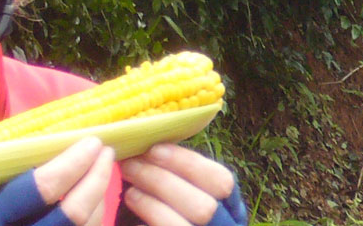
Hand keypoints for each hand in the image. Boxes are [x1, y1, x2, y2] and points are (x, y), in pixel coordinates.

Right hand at [0, 136, 115, 225]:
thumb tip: (36, 128)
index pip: (41, 189)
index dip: (73, 164)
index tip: (91, 142)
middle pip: (71, 214)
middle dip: (96, 179)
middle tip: (106, 151)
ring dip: (99, 195)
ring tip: (103, 168)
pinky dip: (93, 214)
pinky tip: (92, 195)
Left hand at [119, 144, 245, 225]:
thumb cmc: (181, 216)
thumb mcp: (194, 196)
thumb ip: (184, 179)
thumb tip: (155, 146)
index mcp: (233, 210)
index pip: (222, 181)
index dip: (189, 163)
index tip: (155, 149)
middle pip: (203, 206)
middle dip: (163, 181)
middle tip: (131, 164)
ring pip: (180, 225)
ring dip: (151, 203)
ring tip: (128, 187)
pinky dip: (147, 219)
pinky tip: (131, 208)